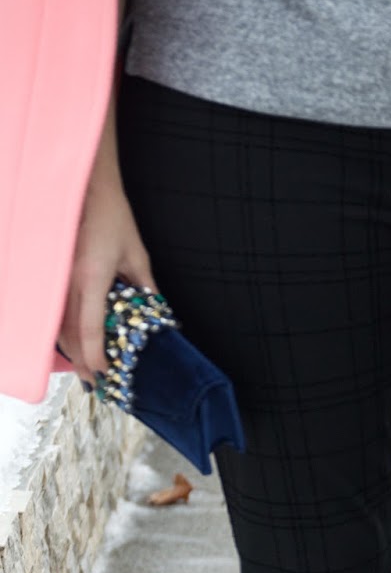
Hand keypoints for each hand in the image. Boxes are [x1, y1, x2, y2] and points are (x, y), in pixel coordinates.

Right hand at [58, 174, 156, 384]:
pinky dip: (62, 330)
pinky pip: (55, 309)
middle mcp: (69, 280)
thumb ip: (144, 287)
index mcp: (92, 277)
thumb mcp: (137, 254)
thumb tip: (155, 312)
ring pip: (58, 323)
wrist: (86, 187)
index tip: (104, 372)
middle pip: (70, 332)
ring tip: (83, 370)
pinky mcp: (52, 273)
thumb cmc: (113, 217)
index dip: (96, 354)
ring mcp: (56, 276)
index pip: (90, 326)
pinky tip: (70, 343)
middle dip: (81, 361)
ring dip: (69, 350)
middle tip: (94, 384)